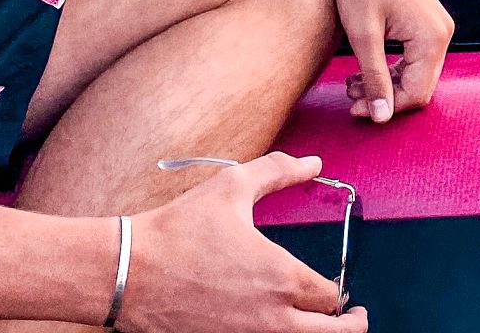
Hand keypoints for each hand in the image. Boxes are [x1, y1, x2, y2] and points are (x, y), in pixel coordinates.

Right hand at [121, 154, 366, 332]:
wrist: (128, 273)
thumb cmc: (179, 230)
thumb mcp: (232, 187)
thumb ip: (278, 171)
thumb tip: (312, 162)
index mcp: (281, 278)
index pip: (332, 298)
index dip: (341, 294)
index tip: (340, 291)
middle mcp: (271, 318)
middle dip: (347, 326)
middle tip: (351, 316)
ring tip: (314, 322)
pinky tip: (271, 324)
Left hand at [323, 0, 454, 122]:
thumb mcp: (362, 34)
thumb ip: (374, 78)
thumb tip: (381, 118)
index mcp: (432, 36)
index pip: (417, 93)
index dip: (386, 108)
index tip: (354, 111)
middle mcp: (441, 30)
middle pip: (419, 84)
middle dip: (385, 96)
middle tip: (350, 99)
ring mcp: (435, 22)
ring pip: (415, 72)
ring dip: (385, 83)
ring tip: (352, 84)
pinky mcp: (423, 17)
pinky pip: (413, 55)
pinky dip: (389, 67)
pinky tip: (362, 69)